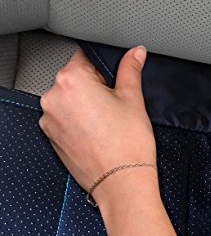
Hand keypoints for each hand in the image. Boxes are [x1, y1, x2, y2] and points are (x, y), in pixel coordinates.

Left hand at [39, 46, 157, 206]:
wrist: (122, 182)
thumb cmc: (128, 145)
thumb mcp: (133, 99)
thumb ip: (130, 69)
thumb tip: (135, 53)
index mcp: (71, 81)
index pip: (85, 58)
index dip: (104, 70)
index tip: (115, 85)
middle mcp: (53, 98)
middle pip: (75, 80)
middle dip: (95, 88)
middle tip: (116, 107)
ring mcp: (50, 120)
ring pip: (70, 101)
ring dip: (86, 106)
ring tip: (108, 124)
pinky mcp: (52, 137)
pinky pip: (65, 120)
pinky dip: (79, 123)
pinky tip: (99, 135)